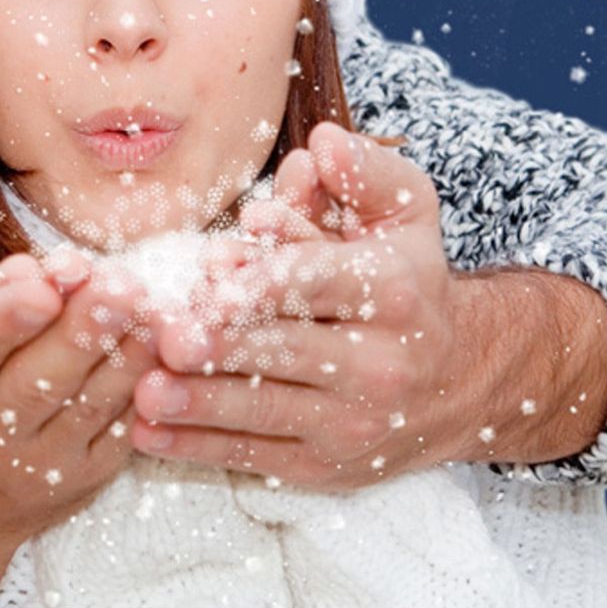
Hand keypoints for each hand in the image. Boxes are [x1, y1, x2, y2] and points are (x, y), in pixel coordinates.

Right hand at [0, 209, 152, 571]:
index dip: (0, 318)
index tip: (39, 284)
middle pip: (35, 381)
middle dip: (79, 330)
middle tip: (118, 282)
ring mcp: (32, 465)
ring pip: (85, 406)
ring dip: (122, 353)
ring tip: (149, 304)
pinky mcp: (78, 478)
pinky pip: (116, 433)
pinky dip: (143, 387)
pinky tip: (161, 344)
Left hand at [133, 122, 474, 488]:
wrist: (459, 382)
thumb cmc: (408, 283)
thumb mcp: (407, 216)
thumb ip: (365, 174)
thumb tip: (322, 143)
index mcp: (392, 291)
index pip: (323, 283)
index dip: (268, 282)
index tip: (217, 283)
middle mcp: (379, 363)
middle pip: (287, 350)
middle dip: (223, 345)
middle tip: (169, 337)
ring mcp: (350, 422)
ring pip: (264, 410)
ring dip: (200, 403)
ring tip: (146, 392)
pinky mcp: (322, 464)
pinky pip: (254, 455)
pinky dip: (198, 447)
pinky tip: (150, 434)